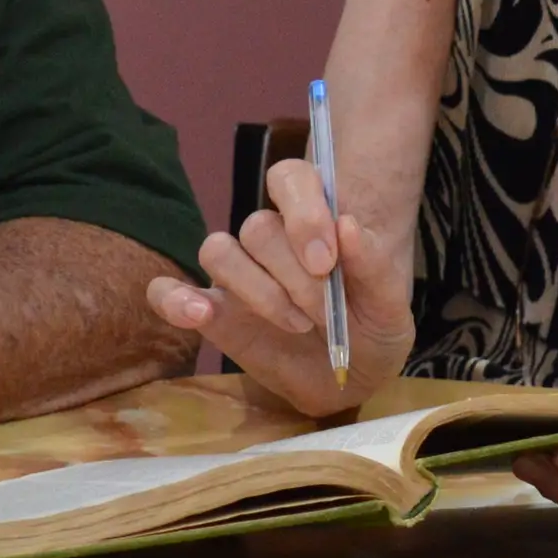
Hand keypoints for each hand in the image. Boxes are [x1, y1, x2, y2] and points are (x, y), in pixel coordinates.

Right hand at [143, 156, 416, 415]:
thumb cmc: (372, 329)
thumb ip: (374, 265)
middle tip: (325, 311)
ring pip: (218, 250)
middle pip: (258, 227)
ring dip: (256, 290)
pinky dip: (172, 297)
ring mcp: (238, 276)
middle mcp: (271, 240)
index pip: (290, 178)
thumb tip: (349, 225)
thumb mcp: (390, 305)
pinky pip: (167, 291)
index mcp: (314, 220)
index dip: (303, 211)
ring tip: (295, 324)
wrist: (353, 378)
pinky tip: (197, 312)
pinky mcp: (213, 313)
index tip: (326, 260)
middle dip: (294, 274)